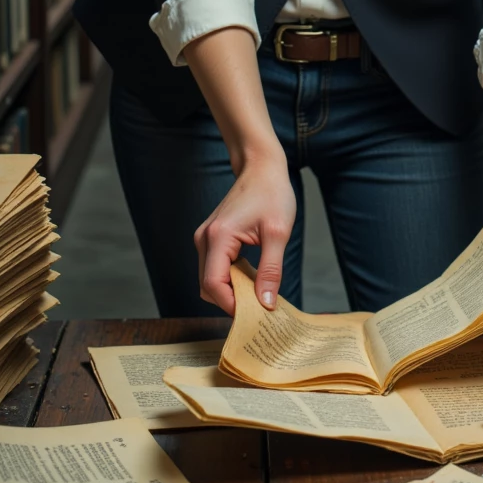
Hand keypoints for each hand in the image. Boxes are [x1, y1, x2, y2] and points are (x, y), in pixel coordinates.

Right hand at [193, 150, 295, 315]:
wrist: (261, 167)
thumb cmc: (272, 193)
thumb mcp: (278, 233)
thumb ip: (271, 270)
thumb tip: (265, 304)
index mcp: (218, 237)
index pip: (213, 285)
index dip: (231, 305)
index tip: (255, 316)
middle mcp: (204, 239)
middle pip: (208, 286)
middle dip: (231, 301)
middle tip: (259, 309)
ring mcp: (205, 238)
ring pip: (210, 279)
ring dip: (231, 291)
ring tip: (258, 295)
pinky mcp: (211, 238)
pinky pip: (215, 268)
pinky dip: (230, 279)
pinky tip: (252, 280)